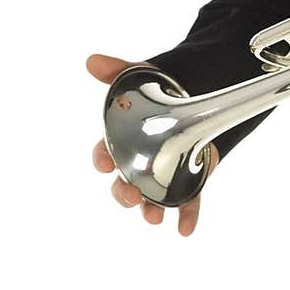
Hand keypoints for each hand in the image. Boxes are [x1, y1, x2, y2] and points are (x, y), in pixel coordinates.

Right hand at [86, 53, 219, 235]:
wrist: (197, 93)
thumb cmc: (159, 90)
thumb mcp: (139, 76)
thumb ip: (116, 71)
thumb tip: (92, 61)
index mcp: (122, 139)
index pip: (105, 152)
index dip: (101, 159)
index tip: (103, 163)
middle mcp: (138, 161)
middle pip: (124, 183)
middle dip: (122, 193)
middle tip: (129, 196)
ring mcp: (162, 172)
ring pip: (151, 197)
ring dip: (149, 210)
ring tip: (153, 217)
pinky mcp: (187, 178)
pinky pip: (186, 201)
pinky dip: (186, 216)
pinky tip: (184, 229)